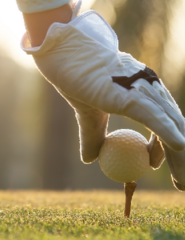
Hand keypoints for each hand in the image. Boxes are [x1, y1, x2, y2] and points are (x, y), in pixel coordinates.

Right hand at [22, 0, 184, 189]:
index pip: (164, 123)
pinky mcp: (133, 95)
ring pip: (172, 128)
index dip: (163, 148)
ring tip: (182, 183)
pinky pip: (156, 120)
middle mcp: (151, 89)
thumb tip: (89, 159)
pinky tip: (180, 149)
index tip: (151, 165)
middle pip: (176, 128)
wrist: (66, 55)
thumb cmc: (76, 78)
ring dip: (181, 158)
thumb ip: (92, 136)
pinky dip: (169, 135)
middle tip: (181, 184)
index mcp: (143, 91)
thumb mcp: (87, 115)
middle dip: (182, 159)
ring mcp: (145, 90)